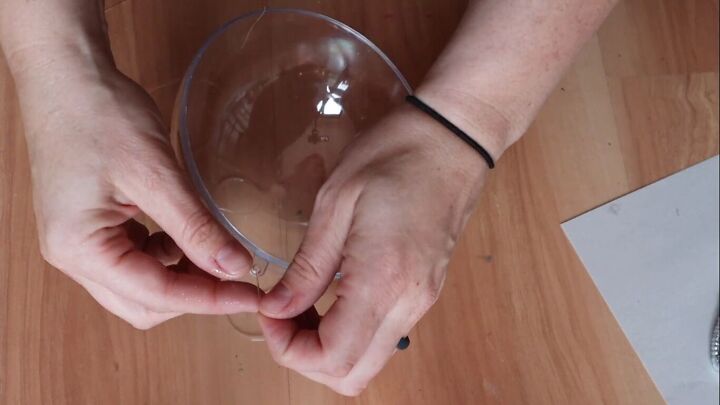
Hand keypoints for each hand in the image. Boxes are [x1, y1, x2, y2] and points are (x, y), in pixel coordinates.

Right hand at [12, 48, 257, 328]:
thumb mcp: (155, 173)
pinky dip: (167, 256)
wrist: (67, 74)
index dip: (210, 299)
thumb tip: (234, 266)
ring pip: (141, 286)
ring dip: (182, 276)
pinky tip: (188, 234)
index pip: (156, 295)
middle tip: (239, 276)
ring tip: (216, 250)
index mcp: (78, 248)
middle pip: (144, 303)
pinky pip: (135, 259)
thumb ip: (196, 226)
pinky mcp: (92, 227)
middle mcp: (72, 255)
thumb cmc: (100, 113)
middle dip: (195, 294)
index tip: (253, 296)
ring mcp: (79, 242)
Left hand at [258, 105, 490, 394]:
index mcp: (383, 281)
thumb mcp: (335, 202)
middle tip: (281, 313)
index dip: (287, 349)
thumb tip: (276, 309)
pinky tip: (330, 297)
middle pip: (351, 375)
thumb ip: (307, 267)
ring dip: (326, 348)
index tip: (268, 311)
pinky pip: (382, 338)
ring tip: (302, 303)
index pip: (331, 358)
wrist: (454, 138)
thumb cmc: (394, 155)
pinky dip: (348, 334)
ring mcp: (422, 302)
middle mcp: (408, 304)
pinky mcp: (425, 293)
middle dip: (304, 357)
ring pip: (367, 363)